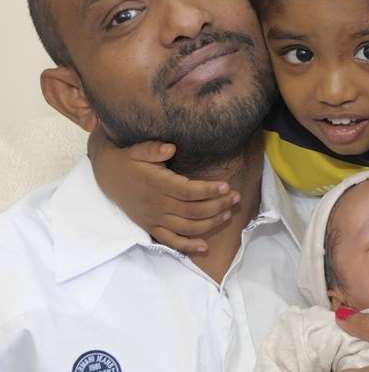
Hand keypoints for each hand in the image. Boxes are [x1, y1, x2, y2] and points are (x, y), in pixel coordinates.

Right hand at [88, 126, 239, 252]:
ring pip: (186, 227)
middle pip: (193, 211)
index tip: (226, 186)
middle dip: (217, 206)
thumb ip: (153, 149)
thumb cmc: (128, 160)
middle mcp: (157, 204)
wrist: (107, 175)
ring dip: (210, 223)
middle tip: (236, 198)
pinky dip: (187, 246)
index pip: (188, 191)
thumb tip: (170, 147)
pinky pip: (169, 241)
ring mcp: (154, 218)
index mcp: (157, 184)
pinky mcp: (150, 227)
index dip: (208, 191)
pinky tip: (204, 246)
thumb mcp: (137, 149)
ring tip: (228, 214)